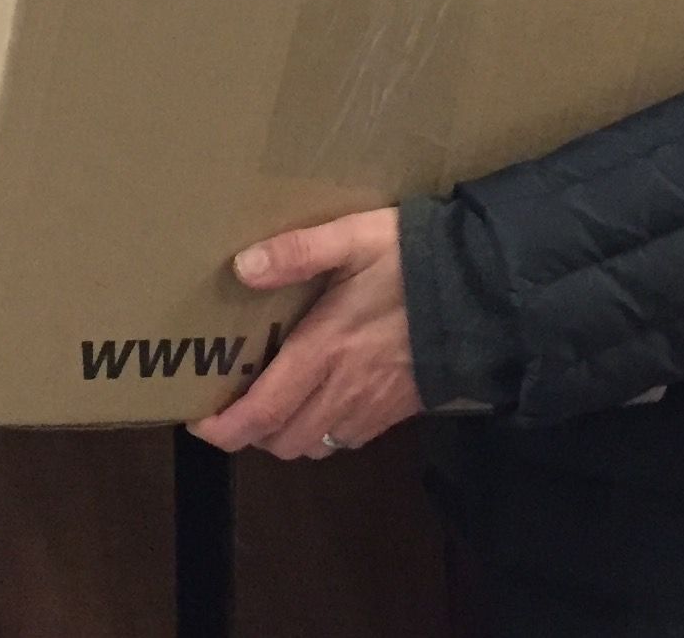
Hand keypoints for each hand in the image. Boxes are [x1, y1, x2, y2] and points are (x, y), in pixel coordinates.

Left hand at [188, 208, 422, 459]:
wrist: (484, 291)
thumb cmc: (414, 261)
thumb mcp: (355, 238)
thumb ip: (299, 251)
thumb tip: (241, 268)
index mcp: (323, 352)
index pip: (259, 414)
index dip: (221, 429)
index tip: (198, 419)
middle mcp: (343, 390)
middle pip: (281, 441)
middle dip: (253, 432)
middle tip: (240, 400)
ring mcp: (374, 406)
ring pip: (315, 445)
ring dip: (289, 434)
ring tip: (282, 401)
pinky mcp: (400, 410)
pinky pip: (350, 438)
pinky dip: (328, 430)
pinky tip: (331, 397)